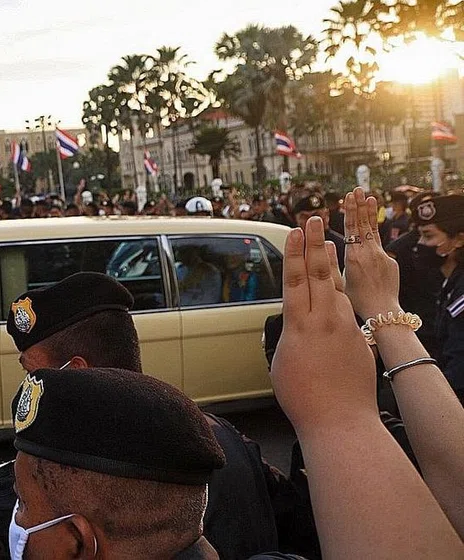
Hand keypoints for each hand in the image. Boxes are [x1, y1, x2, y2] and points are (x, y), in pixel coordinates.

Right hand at [270, 217, 377, 436]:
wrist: (339, 420)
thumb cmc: (303, 397)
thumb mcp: (282, 361)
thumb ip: (290, 335)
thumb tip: (296, 326)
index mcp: (298, 325)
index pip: (294, 279)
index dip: (293, 253)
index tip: (294, 232)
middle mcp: (323, 320)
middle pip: (317, 274)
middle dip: (315, 244)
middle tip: (315, 220)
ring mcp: (344, 327)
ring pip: (335, 287)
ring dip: (330, 263)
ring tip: (328, 242)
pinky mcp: (358, 338)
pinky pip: (346, 309)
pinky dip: (340, 292)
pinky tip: (337, 285)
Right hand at [341, 188, 400, 318]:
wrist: (382, 311)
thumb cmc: (358, 301)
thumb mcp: (340, 280)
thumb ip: (338, 262)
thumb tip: (333, 249)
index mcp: (354, 257)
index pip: (352, 228)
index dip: (351, 211)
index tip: (349, 198)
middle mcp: (369, 253)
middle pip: (363, 224)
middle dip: (360, 206)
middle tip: (357, 190)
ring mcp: (382, 256)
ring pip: (374, 231)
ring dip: (370, 213)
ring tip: (369, 197)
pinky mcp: (390, 262)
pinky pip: (379, 245)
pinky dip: (375, 232)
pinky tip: (373, 224)